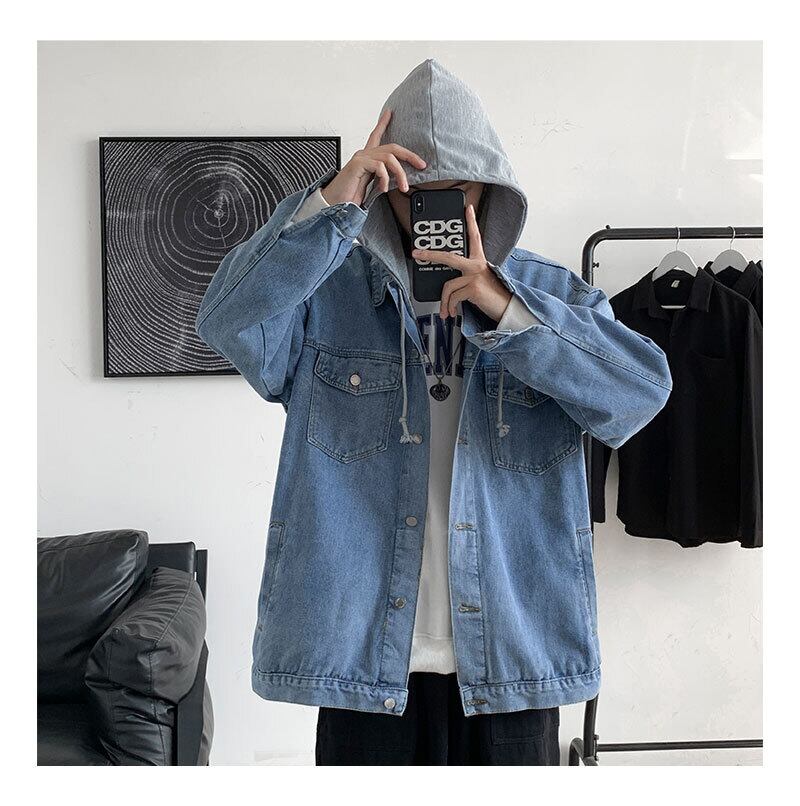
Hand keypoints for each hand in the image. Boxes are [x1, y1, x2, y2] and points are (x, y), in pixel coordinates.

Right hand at [320, 109, 426, 206]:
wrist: (336, 204)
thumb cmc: (350, 196)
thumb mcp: (371, 186)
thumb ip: (383, 179)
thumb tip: (400, 181)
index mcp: (367, 158)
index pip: (375, 136)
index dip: (382, 123)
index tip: (389, 113)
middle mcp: (364, 154)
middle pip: (392, 147)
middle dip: (410, 155)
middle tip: (421, 165)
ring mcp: (361, 157)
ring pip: (389, 158)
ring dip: (400, 174)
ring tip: (403, 187)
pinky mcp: (358, 164)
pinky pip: (380, 166)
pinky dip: (385, 179)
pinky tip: (383, 189)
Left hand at [412, 204, 512, 321]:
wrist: (506, 308)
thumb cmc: (491, 295)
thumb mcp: (478, 281)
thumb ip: (465, 277)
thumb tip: (446, 285)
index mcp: (479, 261)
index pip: (475, 237)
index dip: (471, 221)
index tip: (467, 208)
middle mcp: (477, 265)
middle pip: (448, 257)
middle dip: (430, 255)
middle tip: (417, 254)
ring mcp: (475, 275)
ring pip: (448, 285)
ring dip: (444, 302)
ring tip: (445, 310)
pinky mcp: (473, 288)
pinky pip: (453, 297)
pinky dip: (450, 307)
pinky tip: (451, 313)